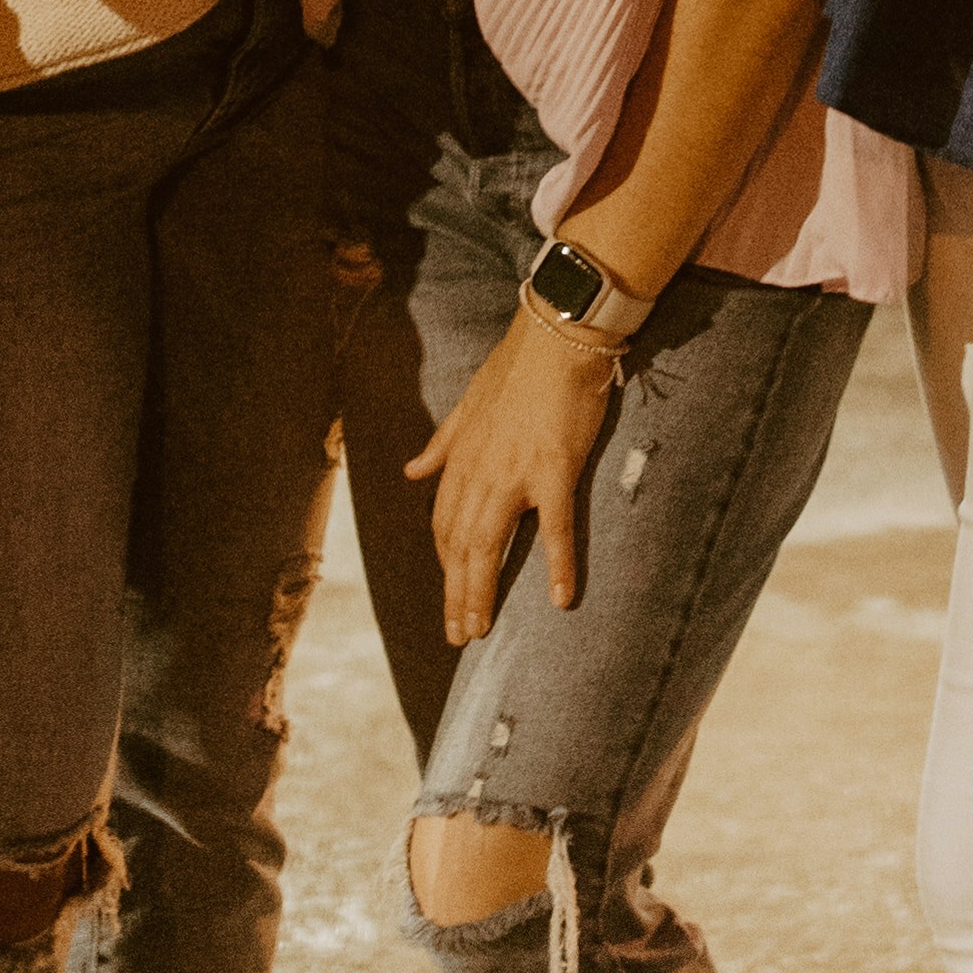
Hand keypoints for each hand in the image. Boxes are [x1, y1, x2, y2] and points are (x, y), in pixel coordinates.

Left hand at [416, 308, 620, 636]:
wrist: (556, 336)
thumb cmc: (516, 368)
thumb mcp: (467, 406)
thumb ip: (441, 445)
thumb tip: (411, 471)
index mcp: (461, 459)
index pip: (445, 526)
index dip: (445, 567)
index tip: (450, 599)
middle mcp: (480, 472)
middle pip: (460, 546)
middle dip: (455, 595)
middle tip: (458, 636)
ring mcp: (515, 473)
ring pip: (489, 545)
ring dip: (482, 593)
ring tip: (481, 630)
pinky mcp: (554, 469)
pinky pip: (554, 527)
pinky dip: (558, 564)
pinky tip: (561, 598)